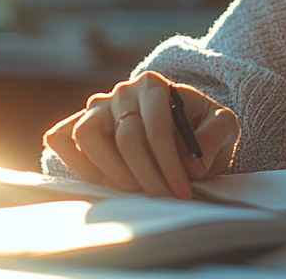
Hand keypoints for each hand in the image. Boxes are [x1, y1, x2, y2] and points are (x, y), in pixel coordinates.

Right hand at [43, 71, 239, 199]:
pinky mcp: (78, 124)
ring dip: (112, 172)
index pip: (156, 128)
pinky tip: (105, 182)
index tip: (182, 192)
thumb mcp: (223, 125)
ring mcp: (96, 107)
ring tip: (136, 192)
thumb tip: (192, 164)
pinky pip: (63, 139)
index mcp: (154, 85)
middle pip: (126, 139)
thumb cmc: (199, 127)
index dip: (169, 165)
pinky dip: (77, 162)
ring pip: (88, 137)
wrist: (179, 126)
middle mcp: (122, 91)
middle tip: (165, 199)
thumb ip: (215, 136)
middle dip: (147, 177)